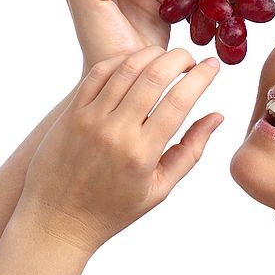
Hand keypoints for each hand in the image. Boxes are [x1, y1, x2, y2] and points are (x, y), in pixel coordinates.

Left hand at [18, 46, 223, 252]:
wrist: (57, 220)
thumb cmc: (112, 210)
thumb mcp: (159, 189)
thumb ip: (191, 151)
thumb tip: (217, 116)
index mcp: (142, 154)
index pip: (179, 101)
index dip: (201, 77)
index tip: (214, 65)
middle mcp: (115, 131)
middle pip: (154, 76)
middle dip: (179, 58)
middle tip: (191, 57)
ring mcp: (89, 119)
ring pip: (126, 68)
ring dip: (152, 55)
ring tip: (166, 58)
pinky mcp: (71, 113)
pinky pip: (98, 74)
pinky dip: (121, 60)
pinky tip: (135, 62)